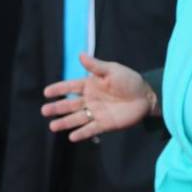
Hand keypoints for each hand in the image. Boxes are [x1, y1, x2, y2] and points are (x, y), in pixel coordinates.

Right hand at [41, 54, 156, 141]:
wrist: (146, 96)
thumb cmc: (129, 80)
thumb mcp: (112, 70)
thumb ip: (96, 66)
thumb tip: (80, 54)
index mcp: (90, 85)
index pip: (70, 87)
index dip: (59, 89)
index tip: (46, 92)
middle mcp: (90, 100)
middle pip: (70, 105)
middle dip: (57, 108)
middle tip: (44, 111)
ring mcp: (96, 113)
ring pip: (77, 119)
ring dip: (65, 122)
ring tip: (53, 127)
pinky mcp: (105, 124)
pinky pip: (91, 129)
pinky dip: (82, 133)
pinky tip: (72, 136)